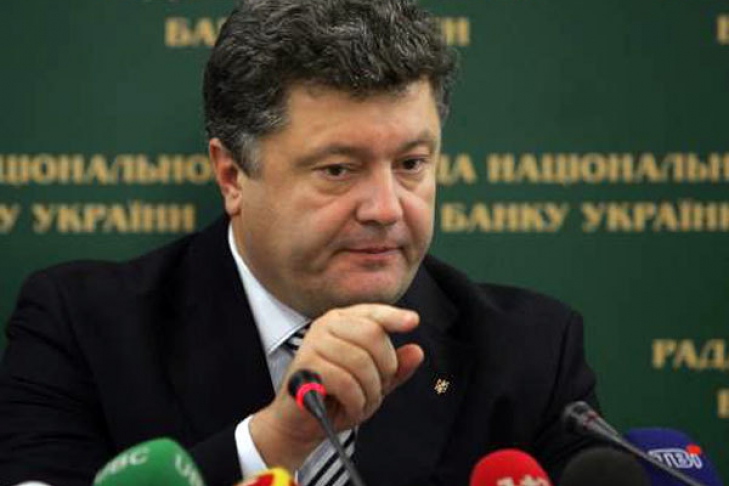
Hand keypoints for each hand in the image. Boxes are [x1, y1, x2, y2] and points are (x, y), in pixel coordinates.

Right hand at [249, 304, 423, 470]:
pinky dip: (355, 401)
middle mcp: (325, 326)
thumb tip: (417, 351)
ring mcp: (313, 344)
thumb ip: (395, 368)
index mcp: (342, 321)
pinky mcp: (305, 366)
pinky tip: (350, 407)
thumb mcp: (373, 382)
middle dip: (385, 368)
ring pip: (361, 361)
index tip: (413, 321)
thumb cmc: (335, 397)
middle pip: (373, 335)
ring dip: (370, 391)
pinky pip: (345, 381)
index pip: (373, 313)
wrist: (301, 424)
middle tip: (377, 389)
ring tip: (362, 402)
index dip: (394, 316)